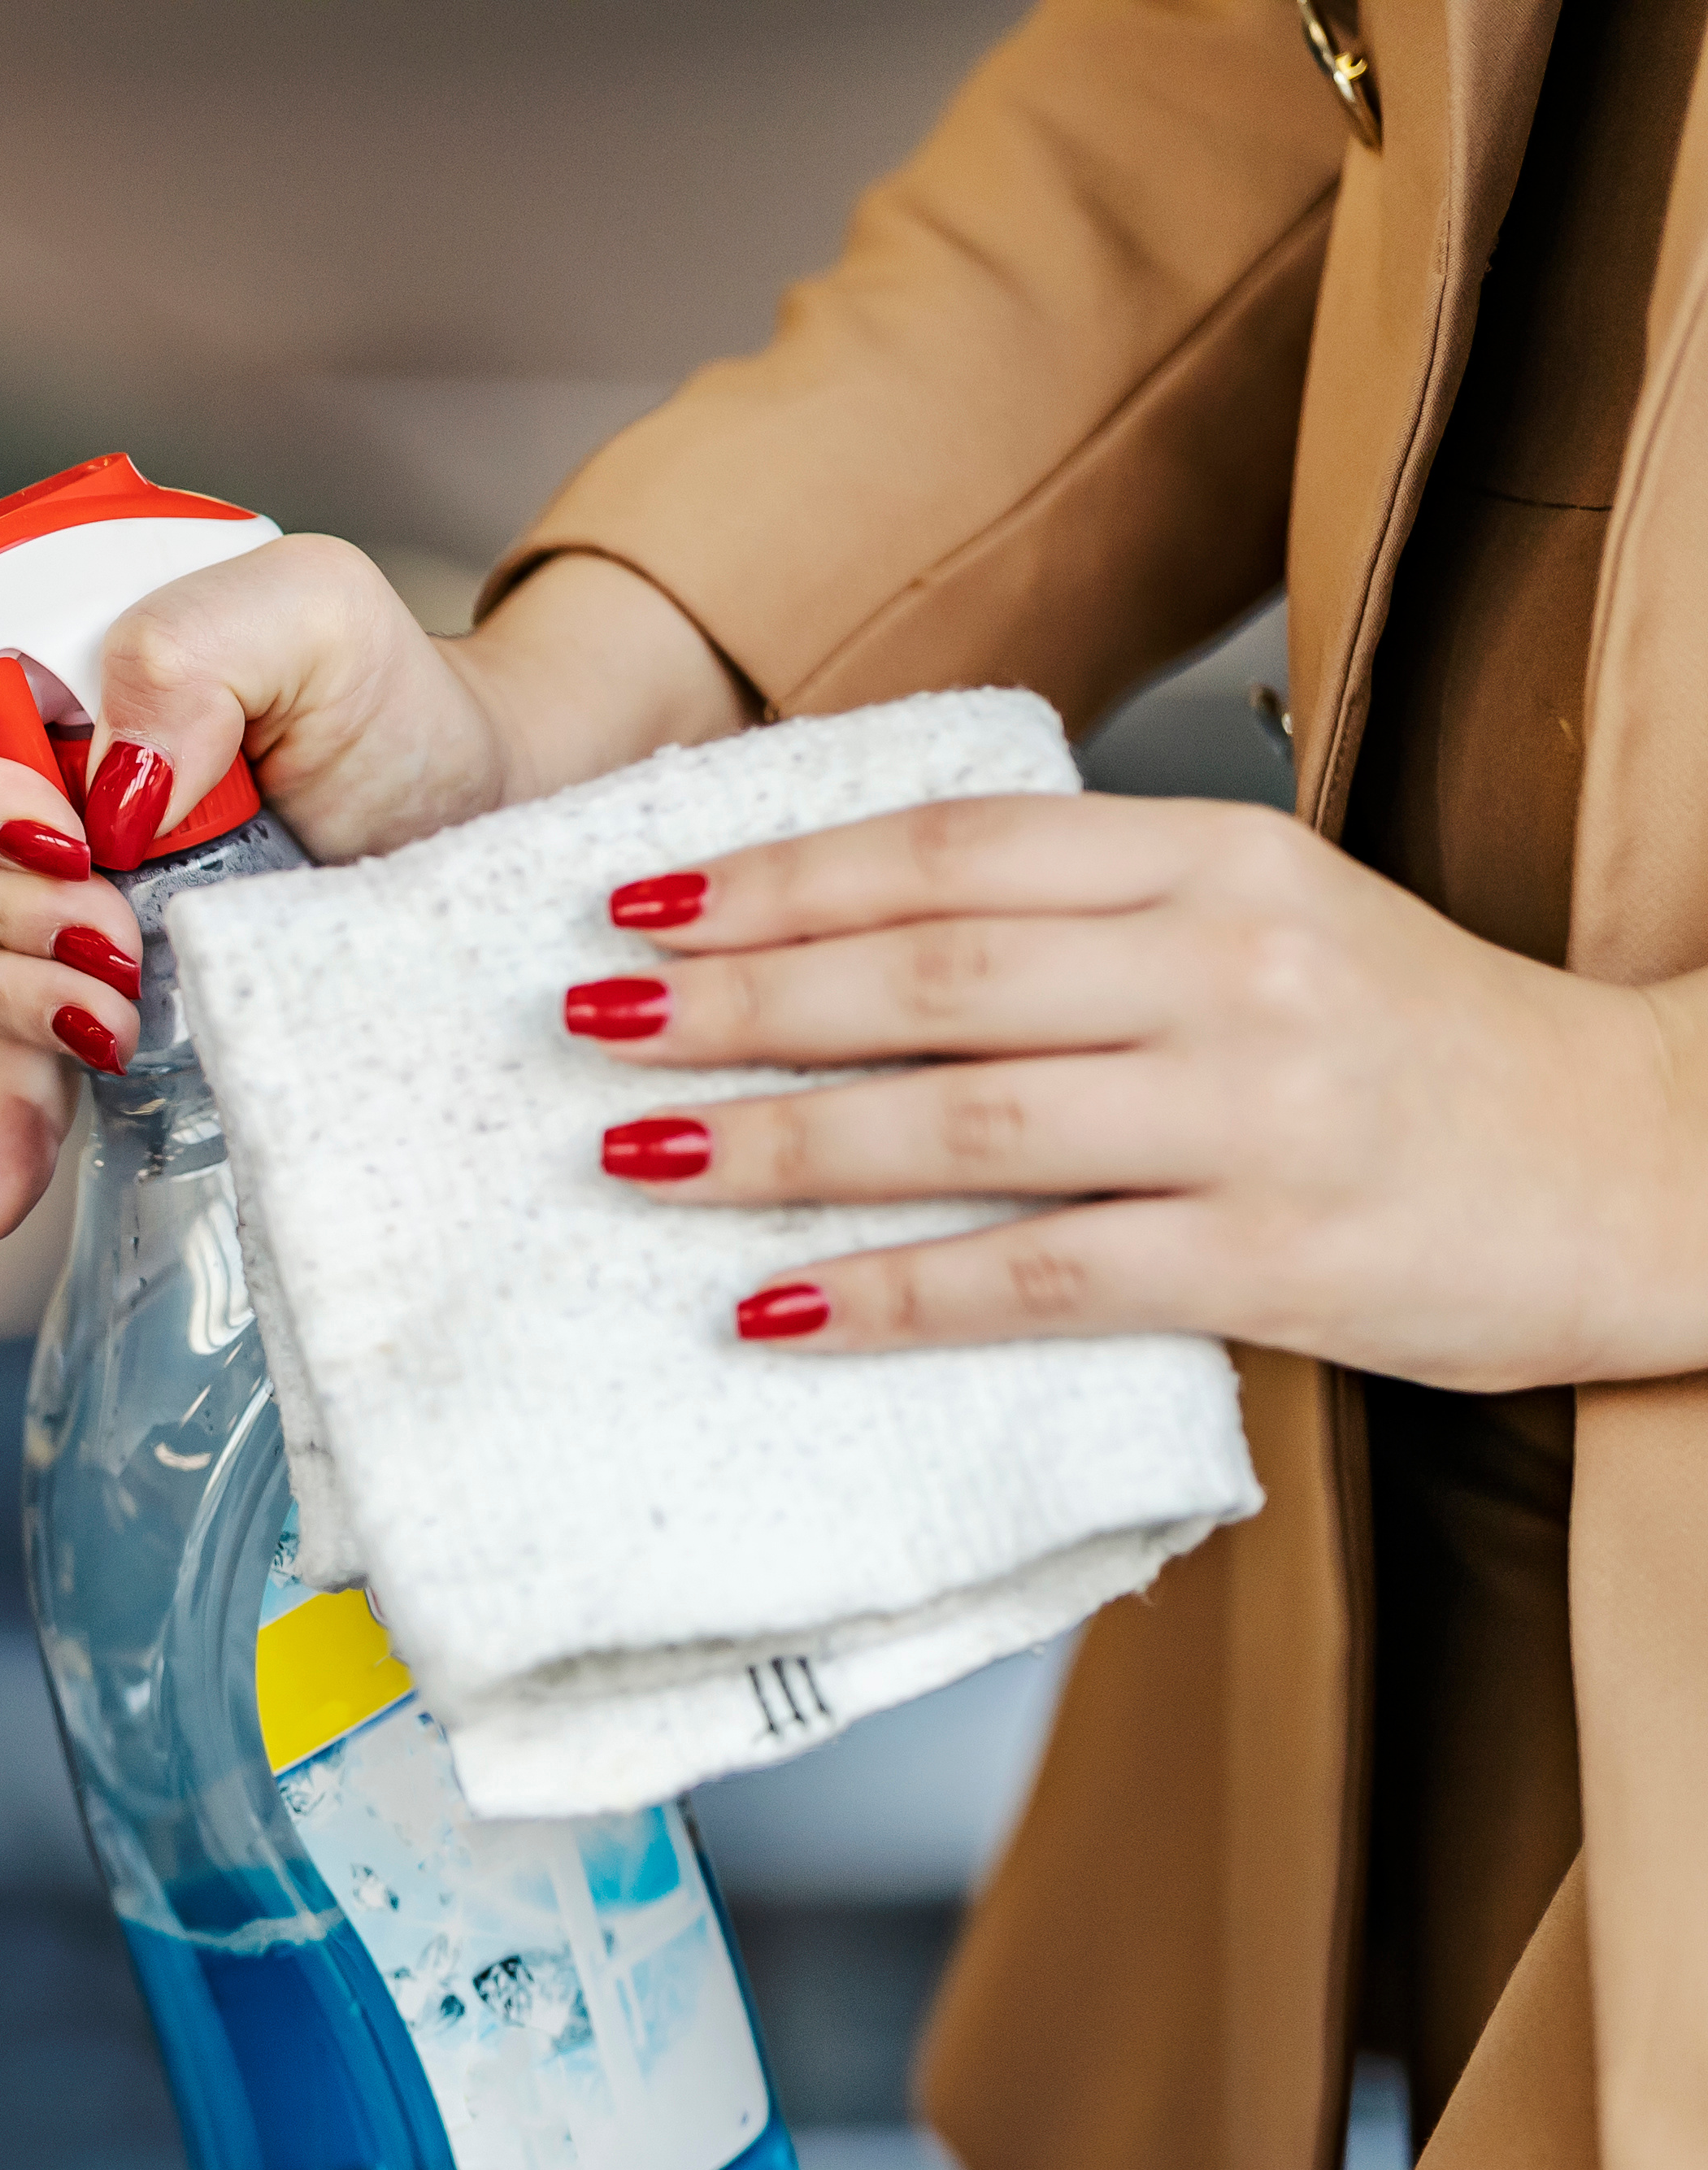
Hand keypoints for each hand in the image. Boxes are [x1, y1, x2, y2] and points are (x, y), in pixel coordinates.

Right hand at [0, 545, 743, 1248]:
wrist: (467, 815)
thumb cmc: (390, 701)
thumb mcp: (313, 612)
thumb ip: (193, 643)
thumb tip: (107, 791)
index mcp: (19, 646)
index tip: (61, 827)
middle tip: (116, 916)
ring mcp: (18, 881)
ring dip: (2, 988)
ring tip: (124, 995)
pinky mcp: (66, 986)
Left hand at [572, 794, 1707, 1392]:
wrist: (1645, 1160)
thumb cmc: (1416, 1048)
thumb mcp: (1265, 921)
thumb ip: (1089, 913)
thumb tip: (846, 930)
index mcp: (1218, 863)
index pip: (952, 850)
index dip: (776, 876)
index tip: (633, 900)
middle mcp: (1229, 972)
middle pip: (927, 974)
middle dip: (731, 1000)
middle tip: (577, 1020)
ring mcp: (1253, 1117)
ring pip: (960, 1120)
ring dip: (774, 1141)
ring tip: (631, 1149)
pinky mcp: (1272, 1257)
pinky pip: (1038, 1276)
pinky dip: (890, 1294)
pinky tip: (771, 1310)